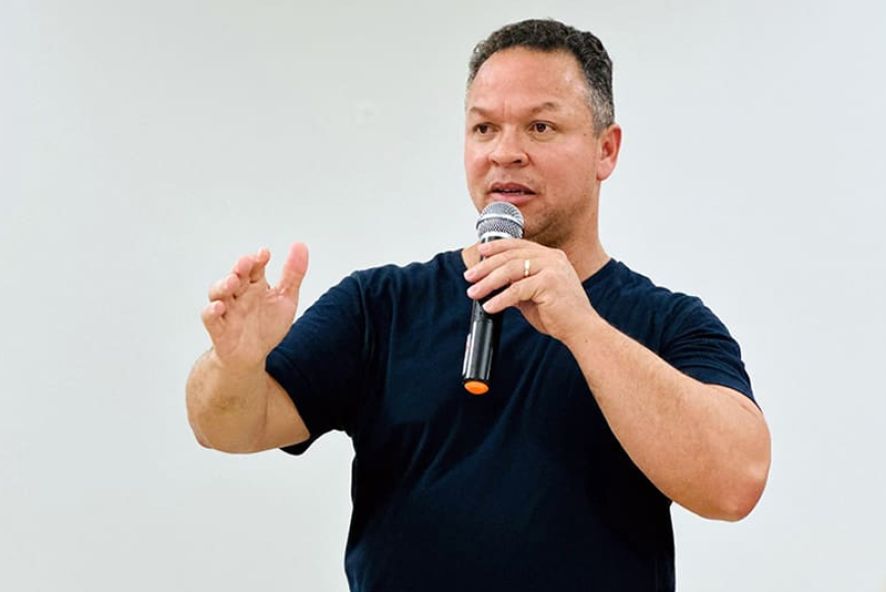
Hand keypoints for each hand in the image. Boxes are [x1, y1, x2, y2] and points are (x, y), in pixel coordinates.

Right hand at [201, 243, 308, 371]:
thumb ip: (293, 274)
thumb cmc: (266, 326)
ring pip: (218, 292)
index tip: (264, 253)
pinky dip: (212, 311)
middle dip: (240, 268)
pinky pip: (210, 318)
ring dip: (223, 285)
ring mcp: (227, 310)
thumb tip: (300, 245)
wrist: (252, 356)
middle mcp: (239, 295)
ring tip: (232, 280)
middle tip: (246, 262)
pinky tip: (219, 306)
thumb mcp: (285, 299)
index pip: (255, 267)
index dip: (258, 259)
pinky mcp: (219, 329)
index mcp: (255, 285)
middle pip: (236, 276)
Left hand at [464, 239, 596, 342]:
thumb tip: (493, 282)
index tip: (480, 252)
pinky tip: (489, 306)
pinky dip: (500, 299)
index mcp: (551, 256)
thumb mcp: (534, 293)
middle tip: (470, 276)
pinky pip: (517, 290)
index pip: (518, 245)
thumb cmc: (560, 313)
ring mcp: (552, 269)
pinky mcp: (549, 284)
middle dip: (486, 266)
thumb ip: (517, 284)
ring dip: (488, 282)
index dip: (497, 247)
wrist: (580, 329)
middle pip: (511, 256)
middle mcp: (552, 258)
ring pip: (511, 270)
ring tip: (474, 292)